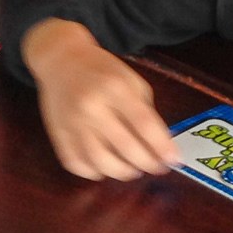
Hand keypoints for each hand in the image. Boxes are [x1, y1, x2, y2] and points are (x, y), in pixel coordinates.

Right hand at [20, 19, 177, 179]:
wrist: (62, 60)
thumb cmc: (101, 70)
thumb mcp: (130, 81)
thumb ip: (145, 111)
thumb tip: (160, 146)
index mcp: (115, 87)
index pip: (144, 124)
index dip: (162, 146)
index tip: (174, 160)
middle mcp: (92, 106)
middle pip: (125, 147)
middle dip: (147, 163)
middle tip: (156, 167)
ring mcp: (73, 122)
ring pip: (100, 161)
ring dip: (122, 172)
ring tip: (132, 170)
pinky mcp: (58, 133)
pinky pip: (76, 164)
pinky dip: (93, 172)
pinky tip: (104, 167)